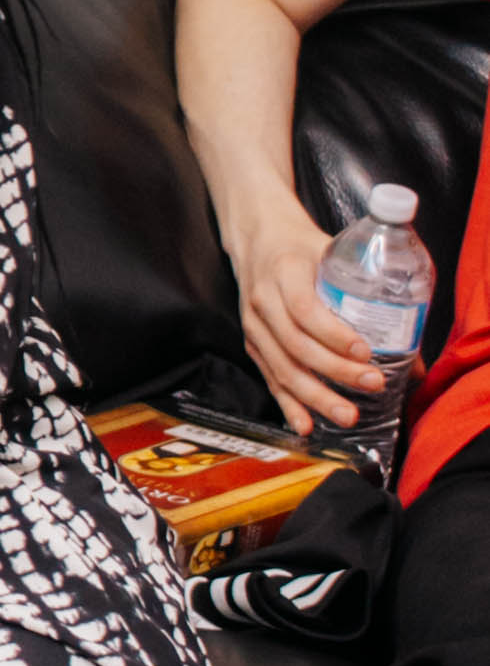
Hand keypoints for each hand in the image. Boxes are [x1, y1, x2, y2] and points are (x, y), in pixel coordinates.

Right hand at [226, 196, 383, 435]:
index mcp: (284, 273)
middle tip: (373, 385)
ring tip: (348, 416)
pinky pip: (270, 379)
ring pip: (283, 369)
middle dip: (337, 372)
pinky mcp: (252, 346)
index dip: (335, 335)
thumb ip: (367, 287)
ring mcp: (254, 327)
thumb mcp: (333, 251)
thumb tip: (413, 342)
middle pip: (297, 346)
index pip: (305, 310)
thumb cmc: (303, 246)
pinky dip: (288, 405)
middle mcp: (263, 302)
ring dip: (317, 397)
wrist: (258, 239)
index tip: (366, 352)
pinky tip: (307, 426)